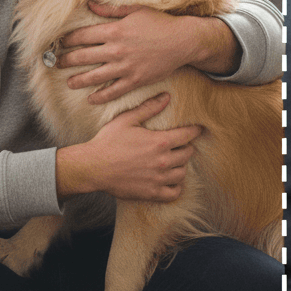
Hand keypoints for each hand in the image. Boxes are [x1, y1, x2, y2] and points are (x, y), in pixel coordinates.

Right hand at [55, 93, 201, 201]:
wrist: (93, 167)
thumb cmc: (108, 141)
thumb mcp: (127, 119)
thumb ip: (149, 108)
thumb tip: (167, 97)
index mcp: (159, 142)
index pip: (187, 135)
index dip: (194, 130)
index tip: (197, 129)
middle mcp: (163, 161)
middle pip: (187, 154)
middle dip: (187, 147)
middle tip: (181, 144)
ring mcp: (158, 179)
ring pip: (182, 173)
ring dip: (181, 165)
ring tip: (175, 160)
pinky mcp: (151, 193)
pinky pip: (174, 193)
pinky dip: (176, 187)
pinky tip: (171, 180)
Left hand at [57, 2, 241, 103]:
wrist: (182, 41)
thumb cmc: (160, 23)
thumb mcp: (135, 10)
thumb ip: (110, 9)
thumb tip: (90, 4)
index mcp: (114, 30)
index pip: (82, 36)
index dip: (68, 40)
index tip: (60, 43)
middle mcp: (116, 49)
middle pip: (83, 57)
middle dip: (67, 60)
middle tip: (57, 63)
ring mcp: (125, 67)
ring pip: (94, 76)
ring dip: (78, 80)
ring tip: (69, 83)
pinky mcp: (135, 80)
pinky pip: (113, 91)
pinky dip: (100, 97)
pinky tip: (91, 99)